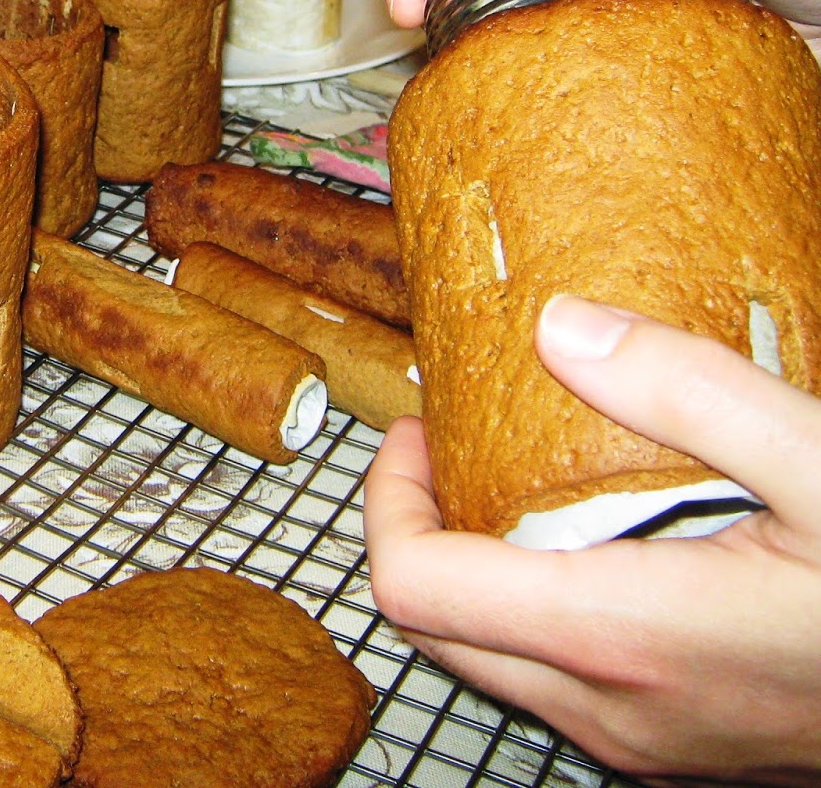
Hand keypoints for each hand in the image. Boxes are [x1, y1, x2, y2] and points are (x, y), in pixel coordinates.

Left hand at [363, 294, 820, 785]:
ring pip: (488, 660)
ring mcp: (641, 744)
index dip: (385, 501)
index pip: (411, 585)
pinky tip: (590, 546)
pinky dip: (531, 611)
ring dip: (473, 572)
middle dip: (416, 528)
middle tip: (452, 446)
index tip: (418, 431)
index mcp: (621, 635)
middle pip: (431, 627)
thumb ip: (686, 389)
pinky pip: (555, 684)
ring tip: (513, 482)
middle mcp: (612, 708)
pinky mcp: (674, 749)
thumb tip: (558, 327)